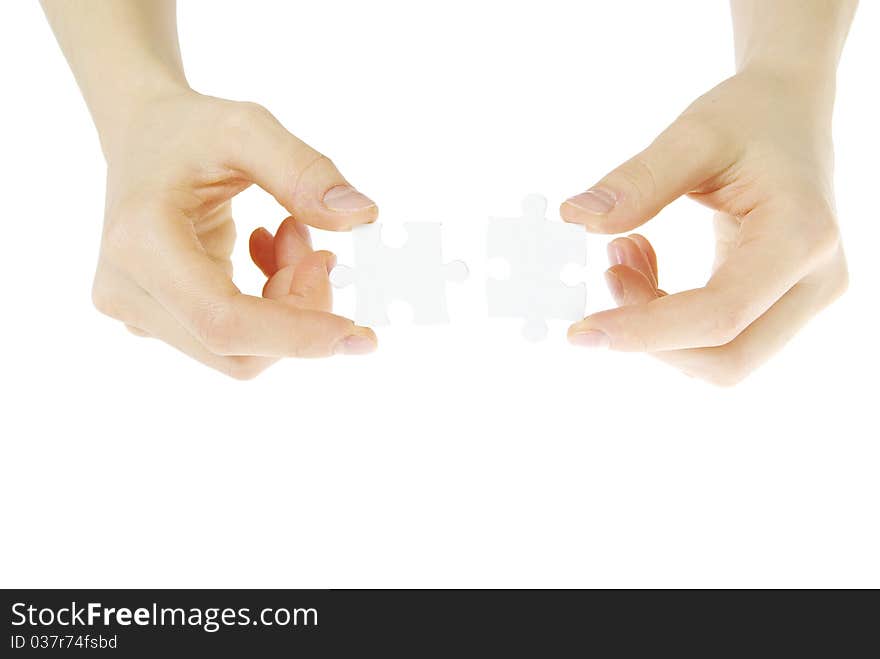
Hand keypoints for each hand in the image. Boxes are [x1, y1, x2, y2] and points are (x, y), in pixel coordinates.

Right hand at [90, 90, 377, 377]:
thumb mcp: (248, 128)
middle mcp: (129, 291)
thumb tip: (361, 216)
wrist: (141, 135)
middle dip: (300, 310)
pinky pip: (236, 339)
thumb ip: (305, 171)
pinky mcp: (160, 321)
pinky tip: (272, 252)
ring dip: (289, 303)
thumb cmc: (187, 129)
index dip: (296, 336)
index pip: (224, 322)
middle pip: (239, 350)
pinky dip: (273, 304)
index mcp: (142, 244)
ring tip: (292, 235)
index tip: (358, 333)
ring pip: (243, 351)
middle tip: (319, 250)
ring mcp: (139, 313)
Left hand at [560, 70, 847, 384]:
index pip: (720, 315)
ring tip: (626, 251)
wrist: (790, 110)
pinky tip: (645, 264)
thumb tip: (577, 219)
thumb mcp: (693, 134)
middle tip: (609, 270)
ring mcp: (804, 298)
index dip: (645, 331)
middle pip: (726, 359)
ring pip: (722, 360)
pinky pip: (719, 340)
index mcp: (801, 236)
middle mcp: (816, 280)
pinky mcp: (781, 303)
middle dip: (650, 336)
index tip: (583, 329)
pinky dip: (667, 319)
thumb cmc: (750, 114)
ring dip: (655, 327)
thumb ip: (638, 179)